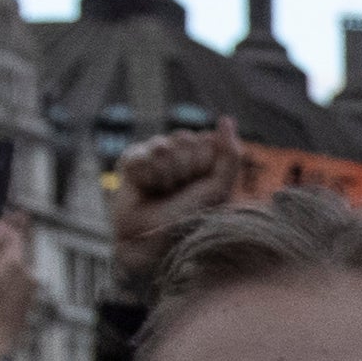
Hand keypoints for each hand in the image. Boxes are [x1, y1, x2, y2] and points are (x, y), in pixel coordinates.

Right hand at [105, 127, 248, 294]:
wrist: (152, 240)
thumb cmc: (189, 217)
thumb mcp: (218, 189)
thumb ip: (229, 155)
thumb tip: (226, 119)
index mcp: (205, 156)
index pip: (208, 139)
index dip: (205, 166)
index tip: (200, 187)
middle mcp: (181, 151)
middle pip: (185, 139)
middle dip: (185, 171)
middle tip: (179, 192)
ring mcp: (156, 153)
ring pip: (163, 147)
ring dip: (166, 177)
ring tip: (162, 192)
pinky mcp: (132, 159)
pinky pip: (141, 156)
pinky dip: (145, 178)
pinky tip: (145, 188)